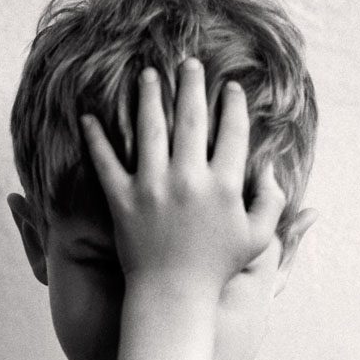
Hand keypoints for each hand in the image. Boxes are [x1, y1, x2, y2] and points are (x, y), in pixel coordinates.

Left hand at [80, 57, 284, 292]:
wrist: (172, 296)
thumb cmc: (216, 267)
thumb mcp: (257, 238)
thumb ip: (271, 201)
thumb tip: (268, 169)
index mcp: (223, 186)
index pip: (232, 133)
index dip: (232, 105)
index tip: (229, 87)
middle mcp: (189, 180)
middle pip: (191, 120)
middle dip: (191, 85)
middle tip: (188, 63)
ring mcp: (153, 188)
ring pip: (150, 130)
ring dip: (150, 97)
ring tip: (148, 75)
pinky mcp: (122, 200)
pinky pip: (106, 162)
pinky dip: (95, 139)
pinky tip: (88, 116)